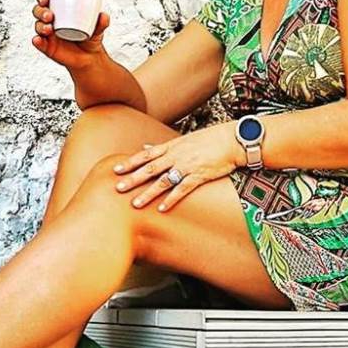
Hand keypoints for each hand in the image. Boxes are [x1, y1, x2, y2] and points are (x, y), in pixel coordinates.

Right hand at [32, 0, 109, 71]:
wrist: (90, 58)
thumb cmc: (90, 38)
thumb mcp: (98, 28)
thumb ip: (102, 22)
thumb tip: (104, 16)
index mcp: (60, 11)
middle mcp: (51, 21)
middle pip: (38, 11)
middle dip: (40, 11)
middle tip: (50, 15)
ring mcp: (48, 34)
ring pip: (38, 26)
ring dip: (40, 25)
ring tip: (49, 28)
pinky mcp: (47, 47)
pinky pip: (38, 43)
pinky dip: (36, 41)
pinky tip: (38, 39)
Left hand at [113, 124, 242, 212]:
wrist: (232, 140)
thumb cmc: (209, 140)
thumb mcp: (184, 139)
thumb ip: (163, 146)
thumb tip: (145, 147)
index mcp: (172, 146)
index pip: (146, 155)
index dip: (130, 162)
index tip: (116, 169)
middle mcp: (176, 155)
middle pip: (150, 168)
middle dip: (133, 178)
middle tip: (118, 188)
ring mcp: (187, 165)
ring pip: (163, 181)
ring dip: (148, 193)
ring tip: (136, 204)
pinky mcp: (199, 175)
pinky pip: (182, 189)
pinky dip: (171, 199)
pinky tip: (162, 208)